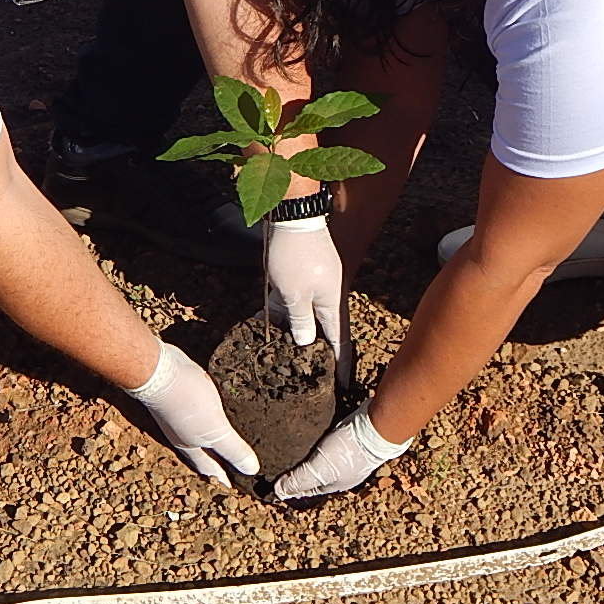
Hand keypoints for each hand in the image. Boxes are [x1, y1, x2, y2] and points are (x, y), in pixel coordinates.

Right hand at [124, 341, 258, 483]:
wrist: (158, 370)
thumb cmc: (185, 401)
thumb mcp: (215, 429)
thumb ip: (233, 449)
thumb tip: (252, 470)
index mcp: (191, 447)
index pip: (210, 470)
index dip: (223, 481)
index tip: (233, 491)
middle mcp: (184, 434)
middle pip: (203, 454)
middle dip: (217, 462)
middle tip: (232, 469)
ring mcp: (181, 416)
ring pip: (200, 433)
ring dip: (213, 440)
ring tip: (228, 441)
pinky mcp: (182, 397)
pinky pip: (199, 413)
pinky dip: (210, 416)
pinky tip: (217, 409)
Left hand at [266, 215, 347, 371]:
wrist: (291, 216)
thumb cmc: (296, 256)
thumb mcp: (295, 295)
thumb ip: (300, 322)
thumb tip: (305, 343)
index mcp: (332, 304)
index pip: (340, 342)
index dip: (341, 366)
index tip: (342, 387)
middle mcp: (326, 297)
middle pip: (322, 330)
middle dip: (315, 352)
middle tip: (308, 377)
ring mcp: (312, 285)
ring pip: (303, 316)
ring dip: (292, 333)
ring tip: (280, 356)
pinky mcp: (298, 277)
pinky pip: (290, 302)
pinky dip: (280, 313)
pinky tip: (262, 324)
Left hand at [273, 401, 412, 500]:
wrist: (377, 426)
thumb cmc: (348, 451)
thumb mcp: (319, 468)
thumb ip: (298, 480)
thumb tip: (278, 492)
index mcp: (335, 484)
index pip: (307, 489)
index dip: (291, 486)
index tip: (276, 481)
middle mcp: (343, 472)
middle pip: (316, 474)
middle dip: (301, 470)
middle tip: (282, 461)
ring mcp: (349, 455)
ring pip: (324, 458)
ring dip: (311, 454)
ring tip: (295, 445)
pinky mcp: (352, 438)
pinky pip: (332, 442)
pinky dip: (321, 441)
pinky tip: (314, 433)